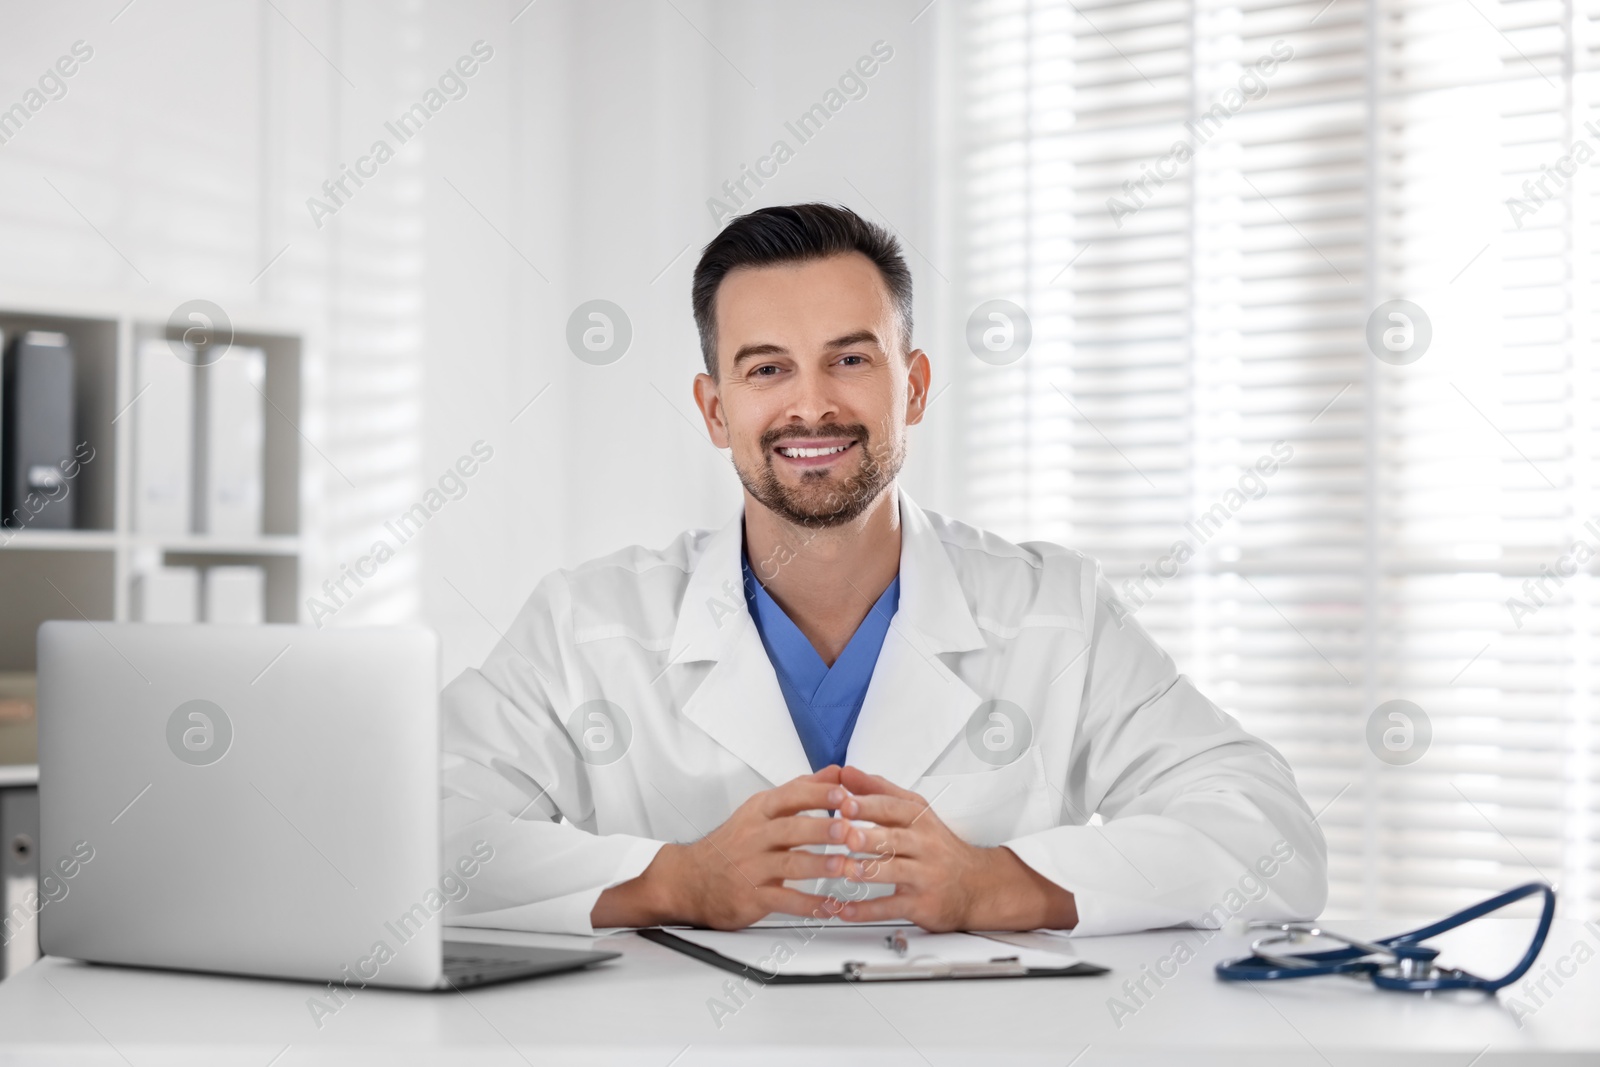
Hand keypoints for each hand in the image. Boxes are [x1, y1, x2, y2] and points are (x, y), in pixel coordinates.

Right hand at [591, 766, 853, 929]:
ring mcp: (752, 867)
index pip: (790, 796)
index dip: (818, 795)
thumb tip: (836, 772)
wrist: (688, 879)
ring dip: (819, 866)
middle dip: (822, 828)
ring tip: (844, 867)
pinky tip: (830, 906)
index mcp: (759, 811)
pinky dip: (809, 905)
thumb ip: (801, 791)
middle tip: (849, 830)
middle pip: (791, 828)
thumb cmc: (732, 843)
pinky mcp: (752, 896)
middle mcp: (755, 836)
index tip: (845, 795)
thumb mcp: (761, 809)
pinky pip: (783, 900)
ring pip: (789, 864)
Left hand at [830, 765, 1077, 931]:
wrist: (976, 885)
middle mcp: (924, 845)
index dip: (869, 805)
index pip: (893, 808)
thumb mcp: (914, 811)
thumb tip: (844, 773)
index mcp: (919, 819)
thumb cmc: (937, 845)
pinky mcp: (922, 904)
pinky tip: (845, 909)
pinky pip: (892, 907)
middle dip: (869, 837)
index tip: (845, 803)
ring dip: (868, 871)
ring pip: (895, 872)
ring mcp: (924, 875)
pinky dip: (867, 910)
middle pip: (895, 838)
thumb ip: (878, 791)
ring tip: (844, 870)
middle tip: (846, 836)